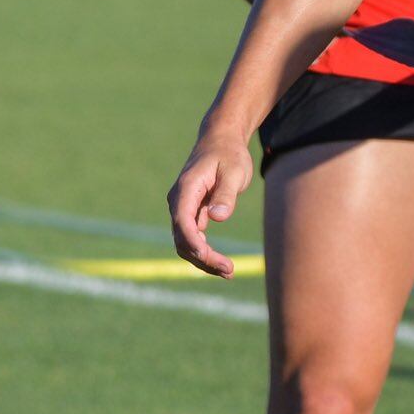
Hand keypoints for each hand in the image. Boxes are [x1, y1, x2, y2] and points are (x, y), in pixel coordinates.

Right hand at [168, 130, 253, 276]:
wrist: (222, 141)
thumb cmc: (229, 154)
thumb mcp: (233, 171)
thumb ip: (225, 194)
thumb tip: (217, 218)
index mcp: (186, 189)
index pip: (182, 221)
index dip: (193, 241)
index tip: (209, 256)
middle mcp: (179, 201)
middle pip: (182, 237)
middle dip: (202, 257)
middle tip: (229, 270)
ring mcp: (183, 208)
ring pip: (186, 242)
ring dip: (203, 259)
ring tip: (228, 272)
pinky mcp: (191, 213)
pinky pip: (193, 238)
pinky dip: (205, 252)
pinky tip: (222, 264)